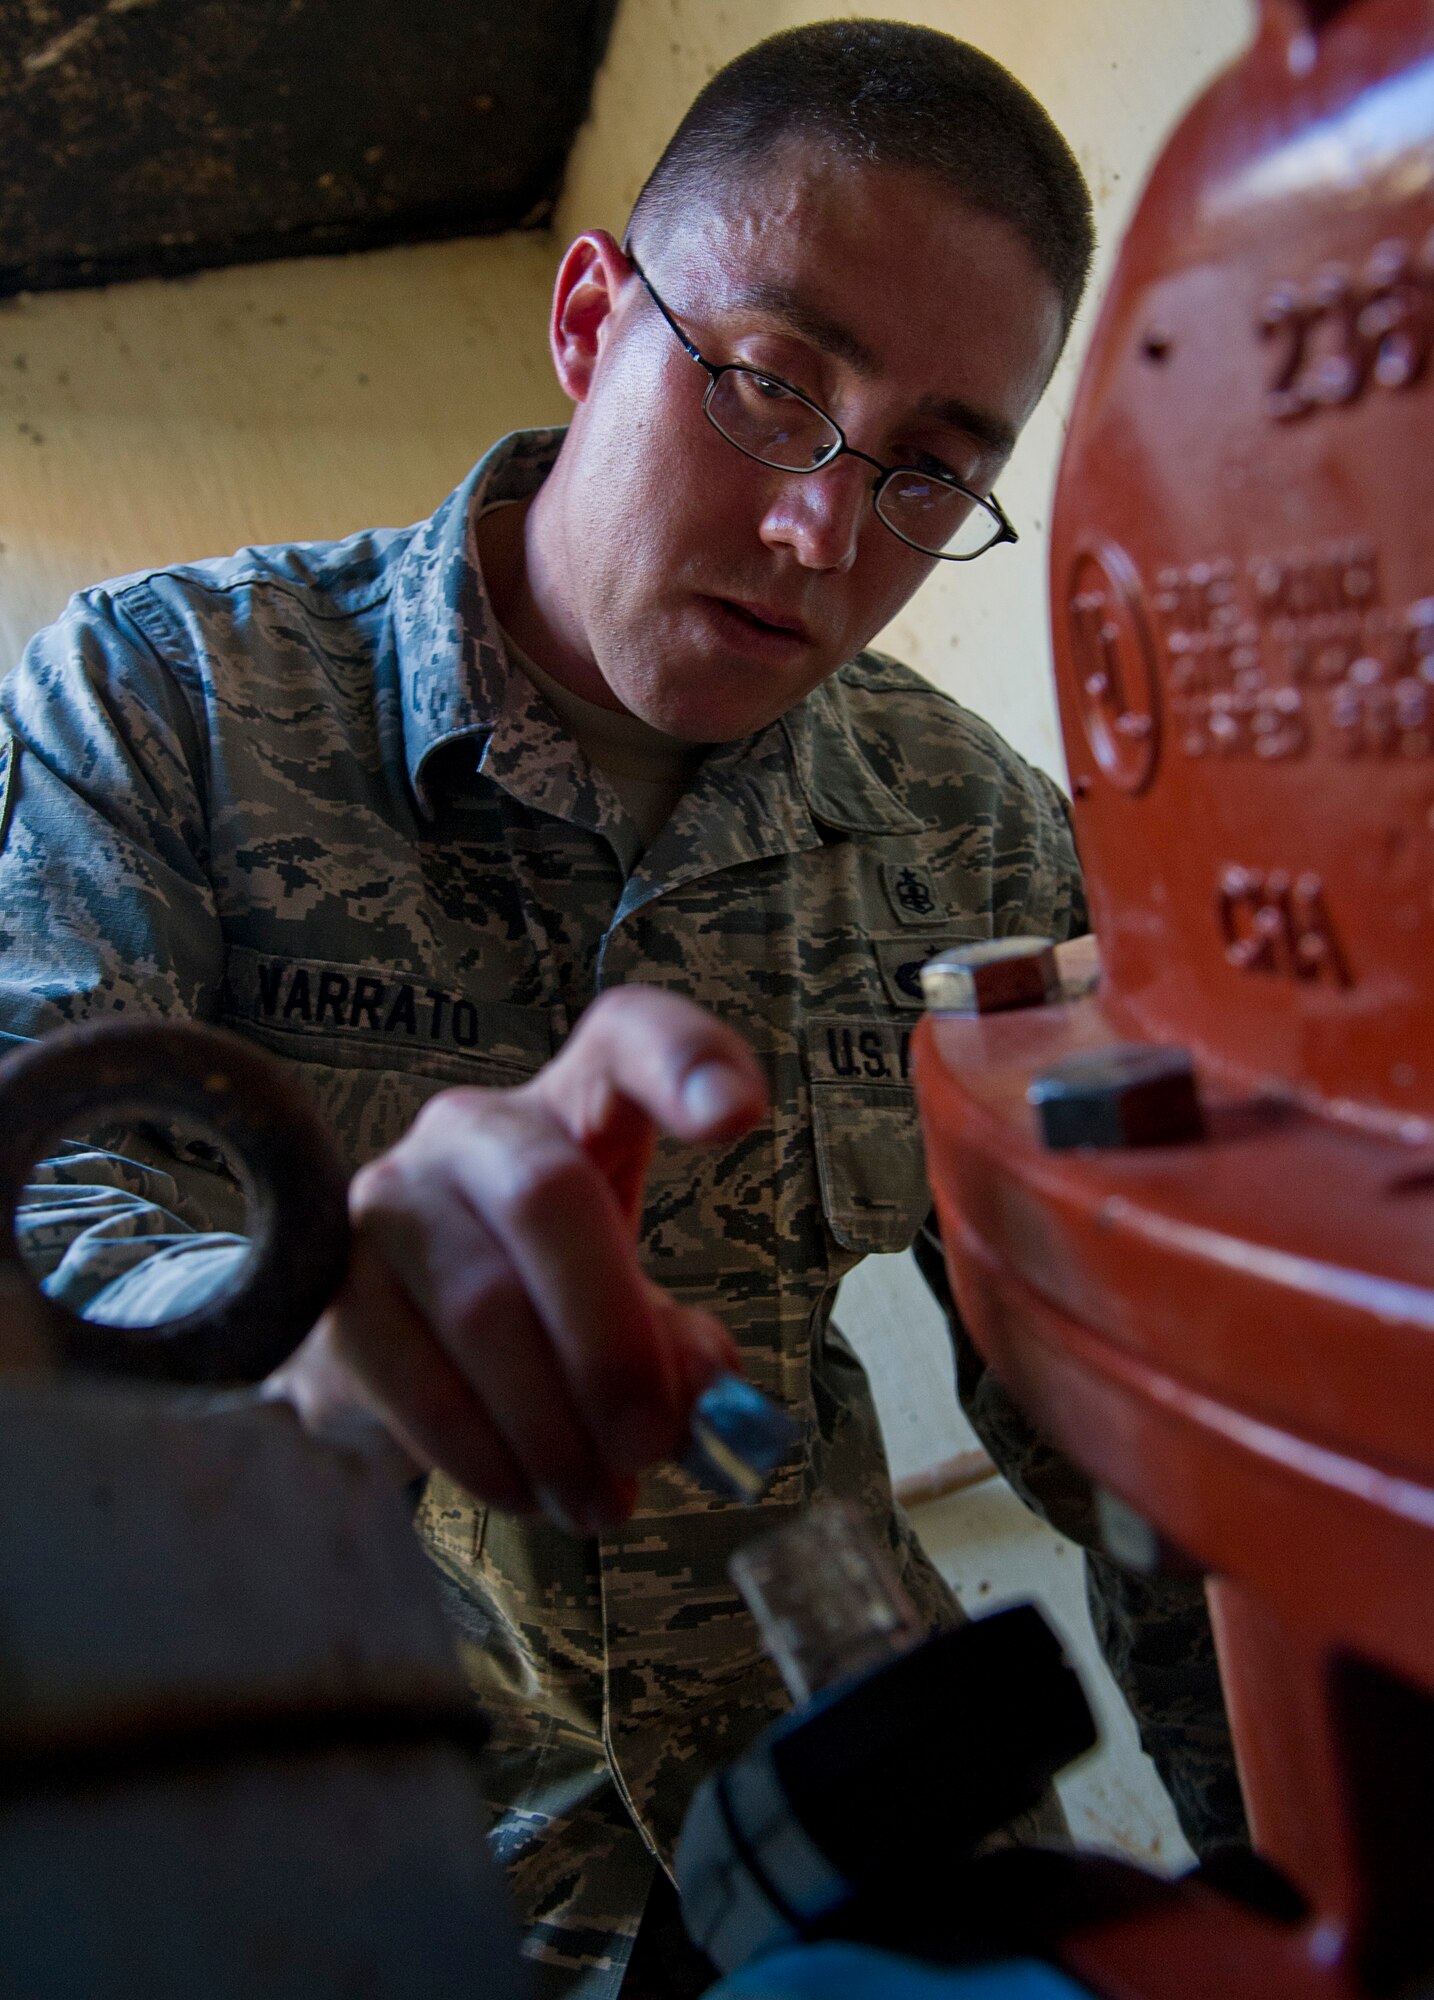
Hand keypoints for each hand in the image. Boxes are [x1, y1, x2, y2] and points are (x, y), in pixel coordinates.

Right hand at [268, 987, 766, 1532]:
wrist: (387, 1350)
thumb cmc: (540, 1310)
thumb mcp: (630, 1315)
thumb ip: (679, 1348)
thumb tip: (702, 1400)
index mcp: (572, 1107)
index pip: (624, 1037)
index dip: (683, 1058)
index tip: (739, 1117)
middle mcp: (473, 1129)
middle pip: (547, 1197)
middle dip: (611, 1341)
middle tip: (649, 1443)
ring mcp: (390, 1198)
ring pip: (483, 1305)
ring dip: (554, 1427)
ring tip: (599, 1501)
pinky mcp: (331, 1284)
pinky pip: (415, 1375)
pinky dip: (485, 1452)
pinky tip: (526, 1492)